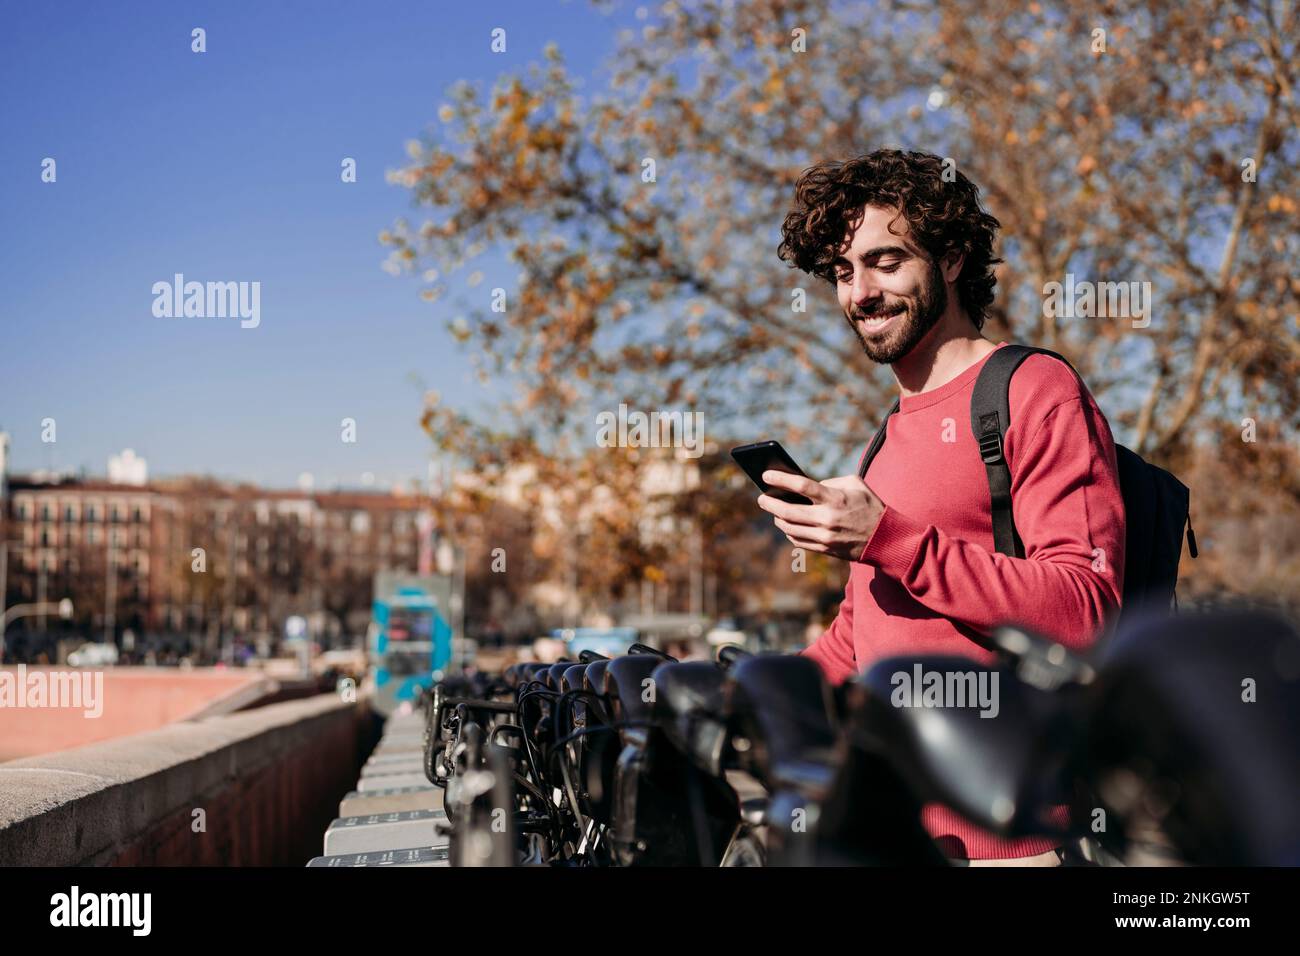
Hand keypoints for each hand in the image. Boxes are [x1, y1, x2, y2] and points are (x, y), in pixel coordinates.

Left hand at [757, 471, 885, 560]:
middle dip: (770, 503)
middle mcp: (827, 519)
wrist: (887, 538)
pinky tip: (787, 525)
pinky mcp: (825, 549)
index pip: (801, 486)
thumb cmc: (870, 506)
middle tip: (761, 498)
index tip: (765, 475)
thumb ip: (830, 482)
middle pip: (788, 511)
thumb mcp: (855, 484)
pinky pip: (799, 541)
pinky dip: (789, 532)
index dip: (780, 479)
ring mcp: (825, 537)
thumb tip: (804, 487)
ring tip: (773, 511)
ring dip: (778, 519)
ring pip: (790, 528)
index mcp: (835, 499)